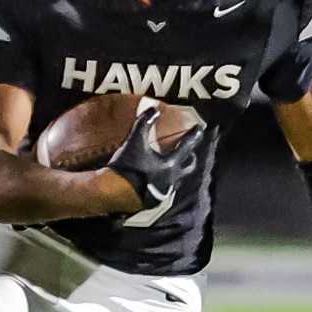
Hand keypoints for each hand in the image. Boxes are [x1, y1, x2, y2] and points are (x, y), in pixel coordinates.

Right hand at [104, 106, 207, 222]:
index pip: (186, 146)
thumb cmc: (126, 167)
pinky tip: (158, 181)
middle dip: (191, 158)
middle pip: (188, 167)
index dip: (193, 135)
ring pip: (177, 180)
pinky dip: (165, 182)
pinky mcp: (155, 202)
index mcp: (170, 164)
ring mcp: (164, 193)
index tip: (199, 129)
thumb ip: (144, 123)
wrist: (113, 194)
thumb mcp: (134, 141)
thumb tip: (154, 110)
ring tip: (173, 166)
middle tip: (190, 152)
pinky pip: (166, 190)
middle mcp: (171, 180)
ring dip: (178, 171)